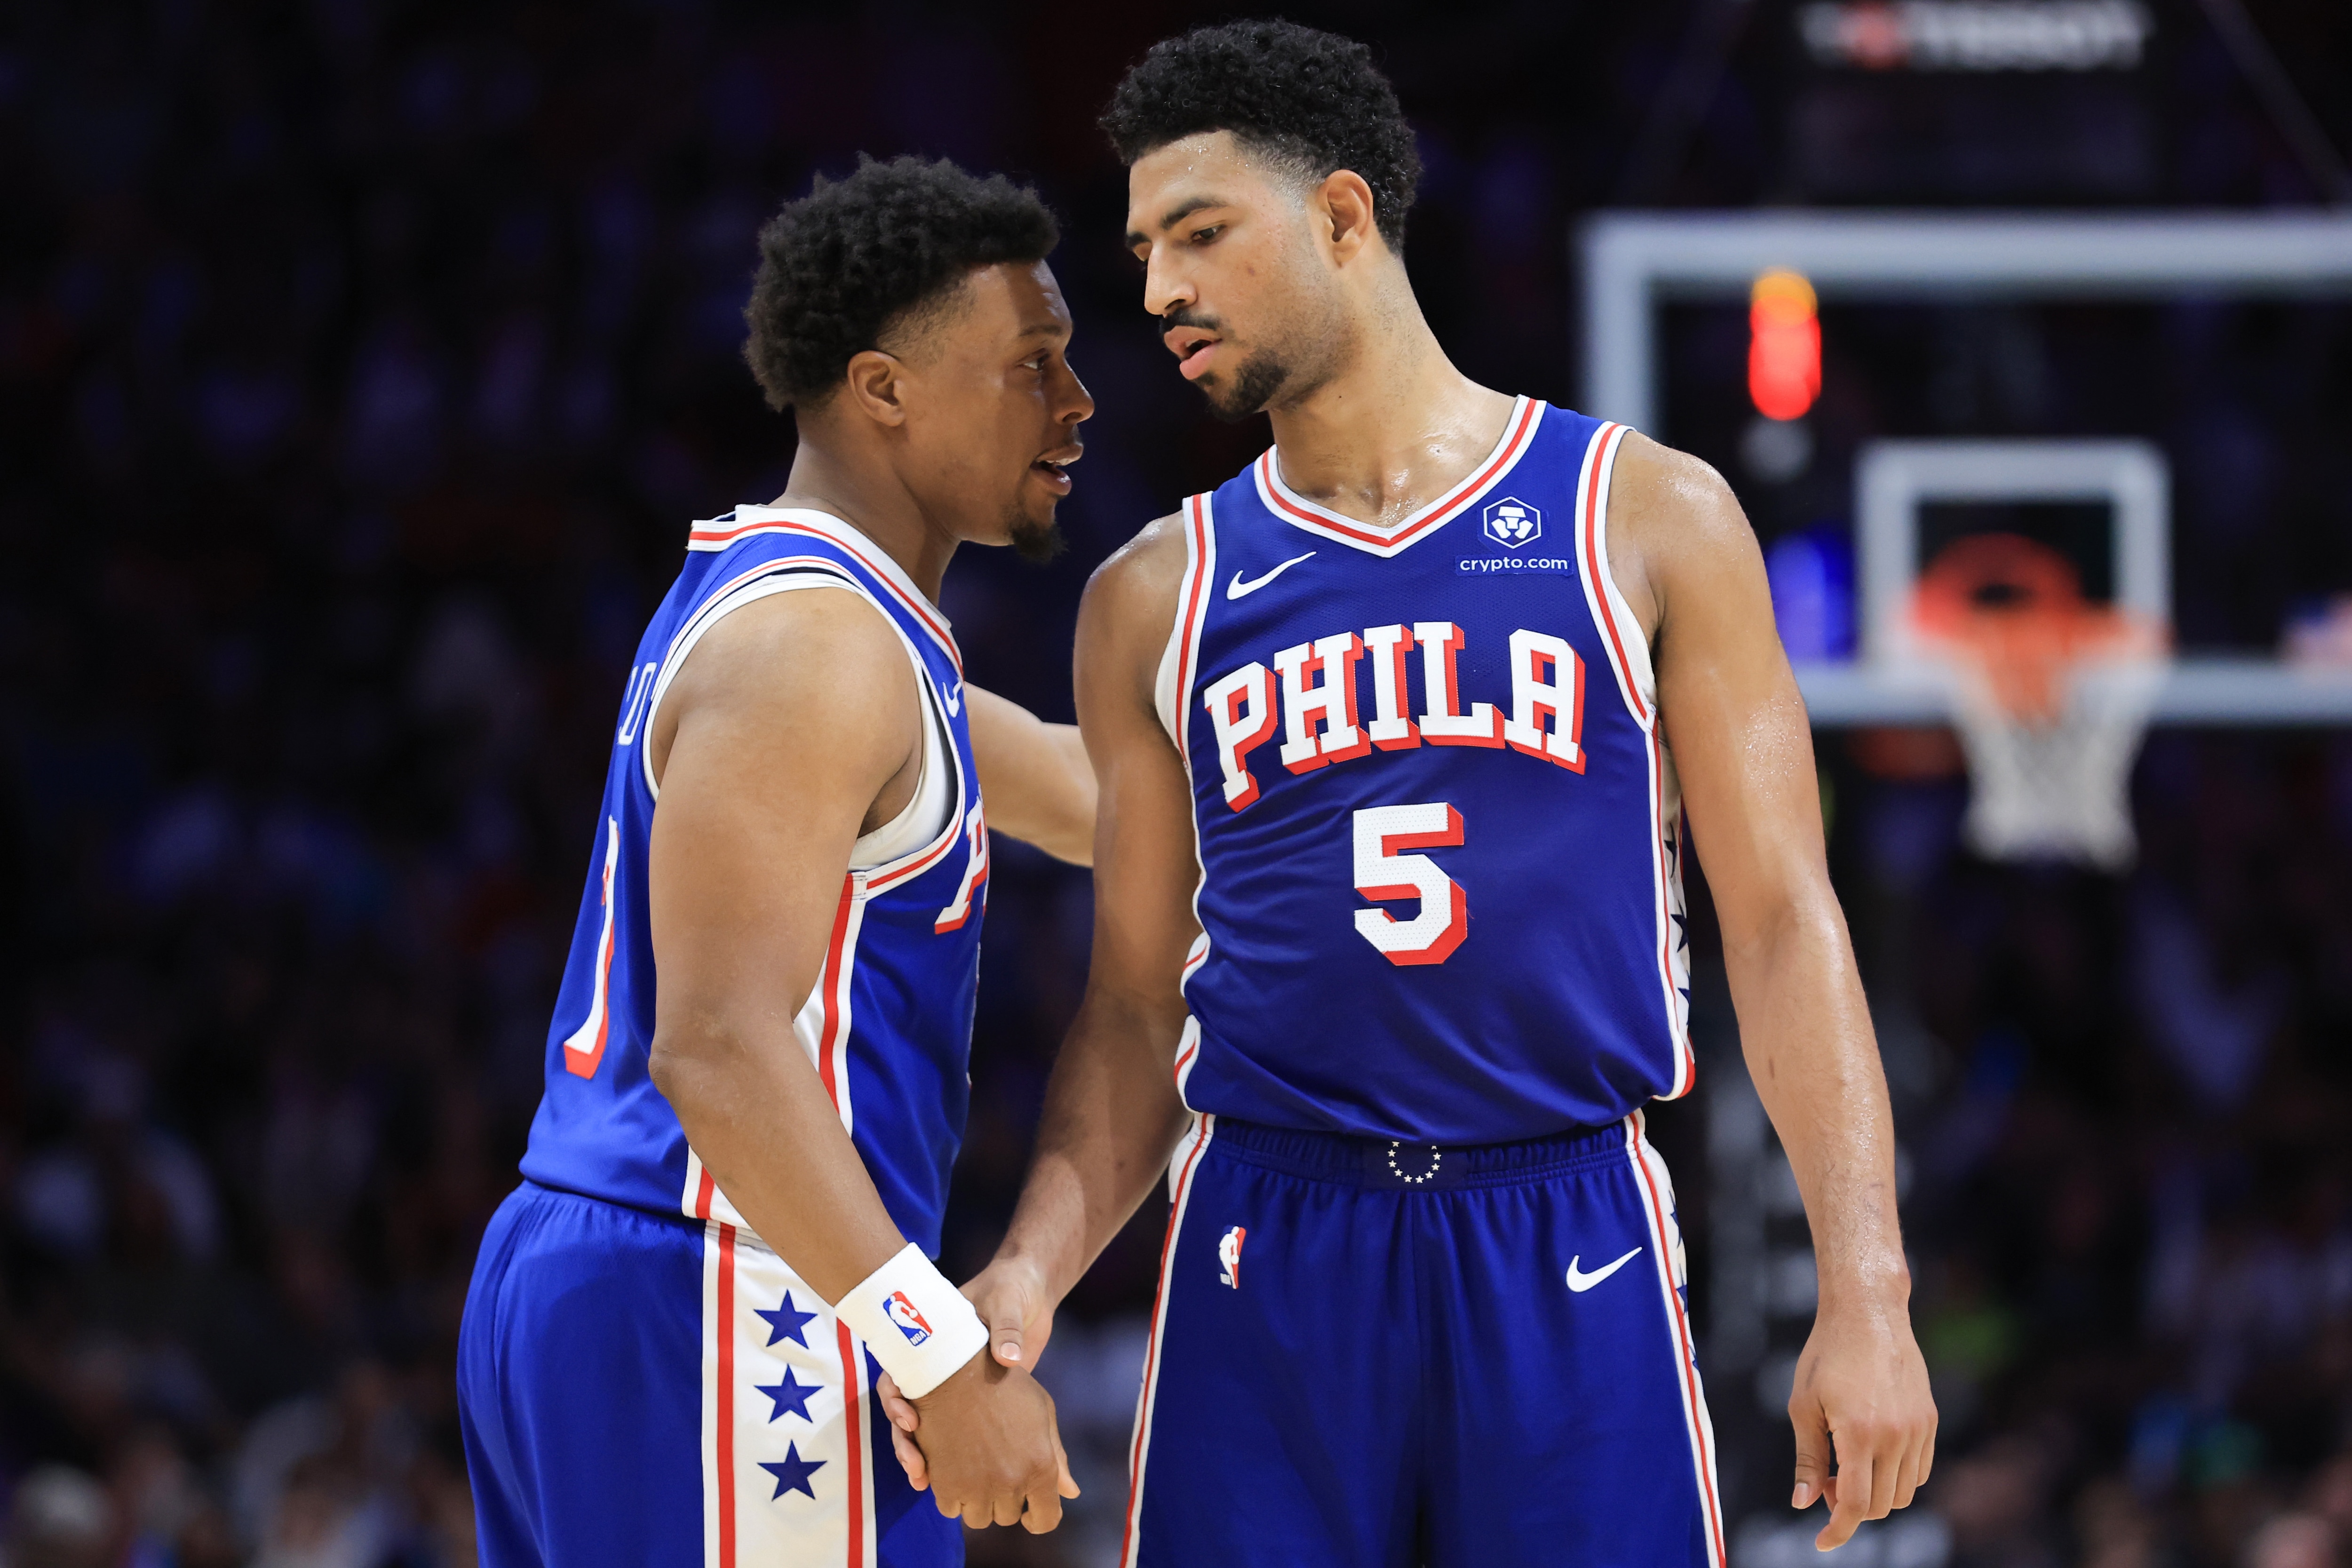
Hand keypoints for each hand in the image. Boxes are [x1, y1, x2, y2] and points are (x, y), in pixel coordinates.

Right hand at [882, 1257, 1062, 1492]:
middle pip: (905, 1410)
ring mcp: (955, 1388)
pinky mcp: (978, 1401)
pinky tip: (948, 1475)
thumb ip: (1006, 1329)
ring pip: (925, 1428)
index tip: (910, 1420)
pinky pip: (955, 1433)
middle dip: (904, 1441)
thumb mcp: (1006, 1303)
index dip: (896, 1402)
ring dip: (920, 1455)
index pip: (899, 1376)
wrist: (1029, 1289)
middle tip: (916, 1466)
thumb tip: (1010, 1359)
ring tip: (921, 1479)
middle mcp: (936, 1368)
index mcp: (931, 1344)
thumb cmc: (1010, 1290)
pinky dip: (950, 1454)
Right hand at [901, 1351, 1077, 1531]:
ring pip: (979, 1518)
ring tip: (975, 1471)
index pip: (1047, 1519)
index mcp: (1041, 1466)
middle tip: (995, 1471)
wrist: (955, 1369)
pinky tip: (955, 1471)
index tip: (1030, 1512)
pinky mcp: (946, 1484)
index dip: (1039, 1518)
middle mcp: (1011, 1483)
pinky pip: (951, 1509)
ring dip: (978, 1501)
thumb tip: (1071, 1492)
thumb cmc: (1004, 1385)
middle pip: (1008, 1517)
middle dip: (1004, 1499)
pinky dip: (953, 1496)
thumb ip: (1056, 1455)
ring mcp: (977, 1487)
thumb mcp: (1042, 1411)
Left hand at [1788, 1302, 1937, 1550]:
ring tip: (1846, 1465)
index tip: (1821, 1542)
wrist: (1867, 1313)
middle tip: (1824, 1482)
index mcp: (1859, 1433)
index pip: (1855, 1504)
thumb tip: (1803, 1504)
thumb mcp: (1803, 1405)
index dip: (1837, 1530)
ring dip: (1874, 1494)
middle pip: (1879, 1505)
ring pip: (1902, 1494)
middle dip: (1849, 1507)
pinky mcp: (1931, 1421)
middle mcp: (1896, 1436)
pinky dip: (1896, 1478)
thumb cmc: (1825, 1355)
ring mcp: (1918, 1430)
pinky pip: (1919, 1472)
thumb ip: (1807, 1458)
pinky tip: (1872, 1455)